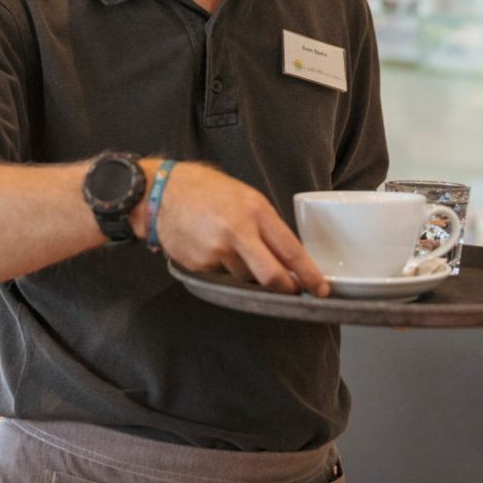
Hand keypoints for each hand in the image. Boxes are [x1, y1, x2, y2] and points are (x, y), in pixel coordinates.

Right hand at [139, 162, 329, 296]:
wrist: (162, 193)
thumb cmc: (208, 191)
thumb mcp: (246, 198)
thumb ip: (266, 227)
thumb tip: (286, 257)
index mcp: (255, 212)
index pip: (290, 250)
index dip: (308, 274)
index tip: (320, 288)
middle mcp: (237, 233)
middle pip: (271, 276)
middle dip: (286, 288)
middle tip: (295, 292)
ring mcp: (216, 252)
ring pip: (245, 277)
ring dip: (249, 272)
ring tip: (234, 248)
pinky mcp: (199, 266)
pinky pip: (222, 276)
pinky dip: (223, 268)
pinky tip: (212, 248)